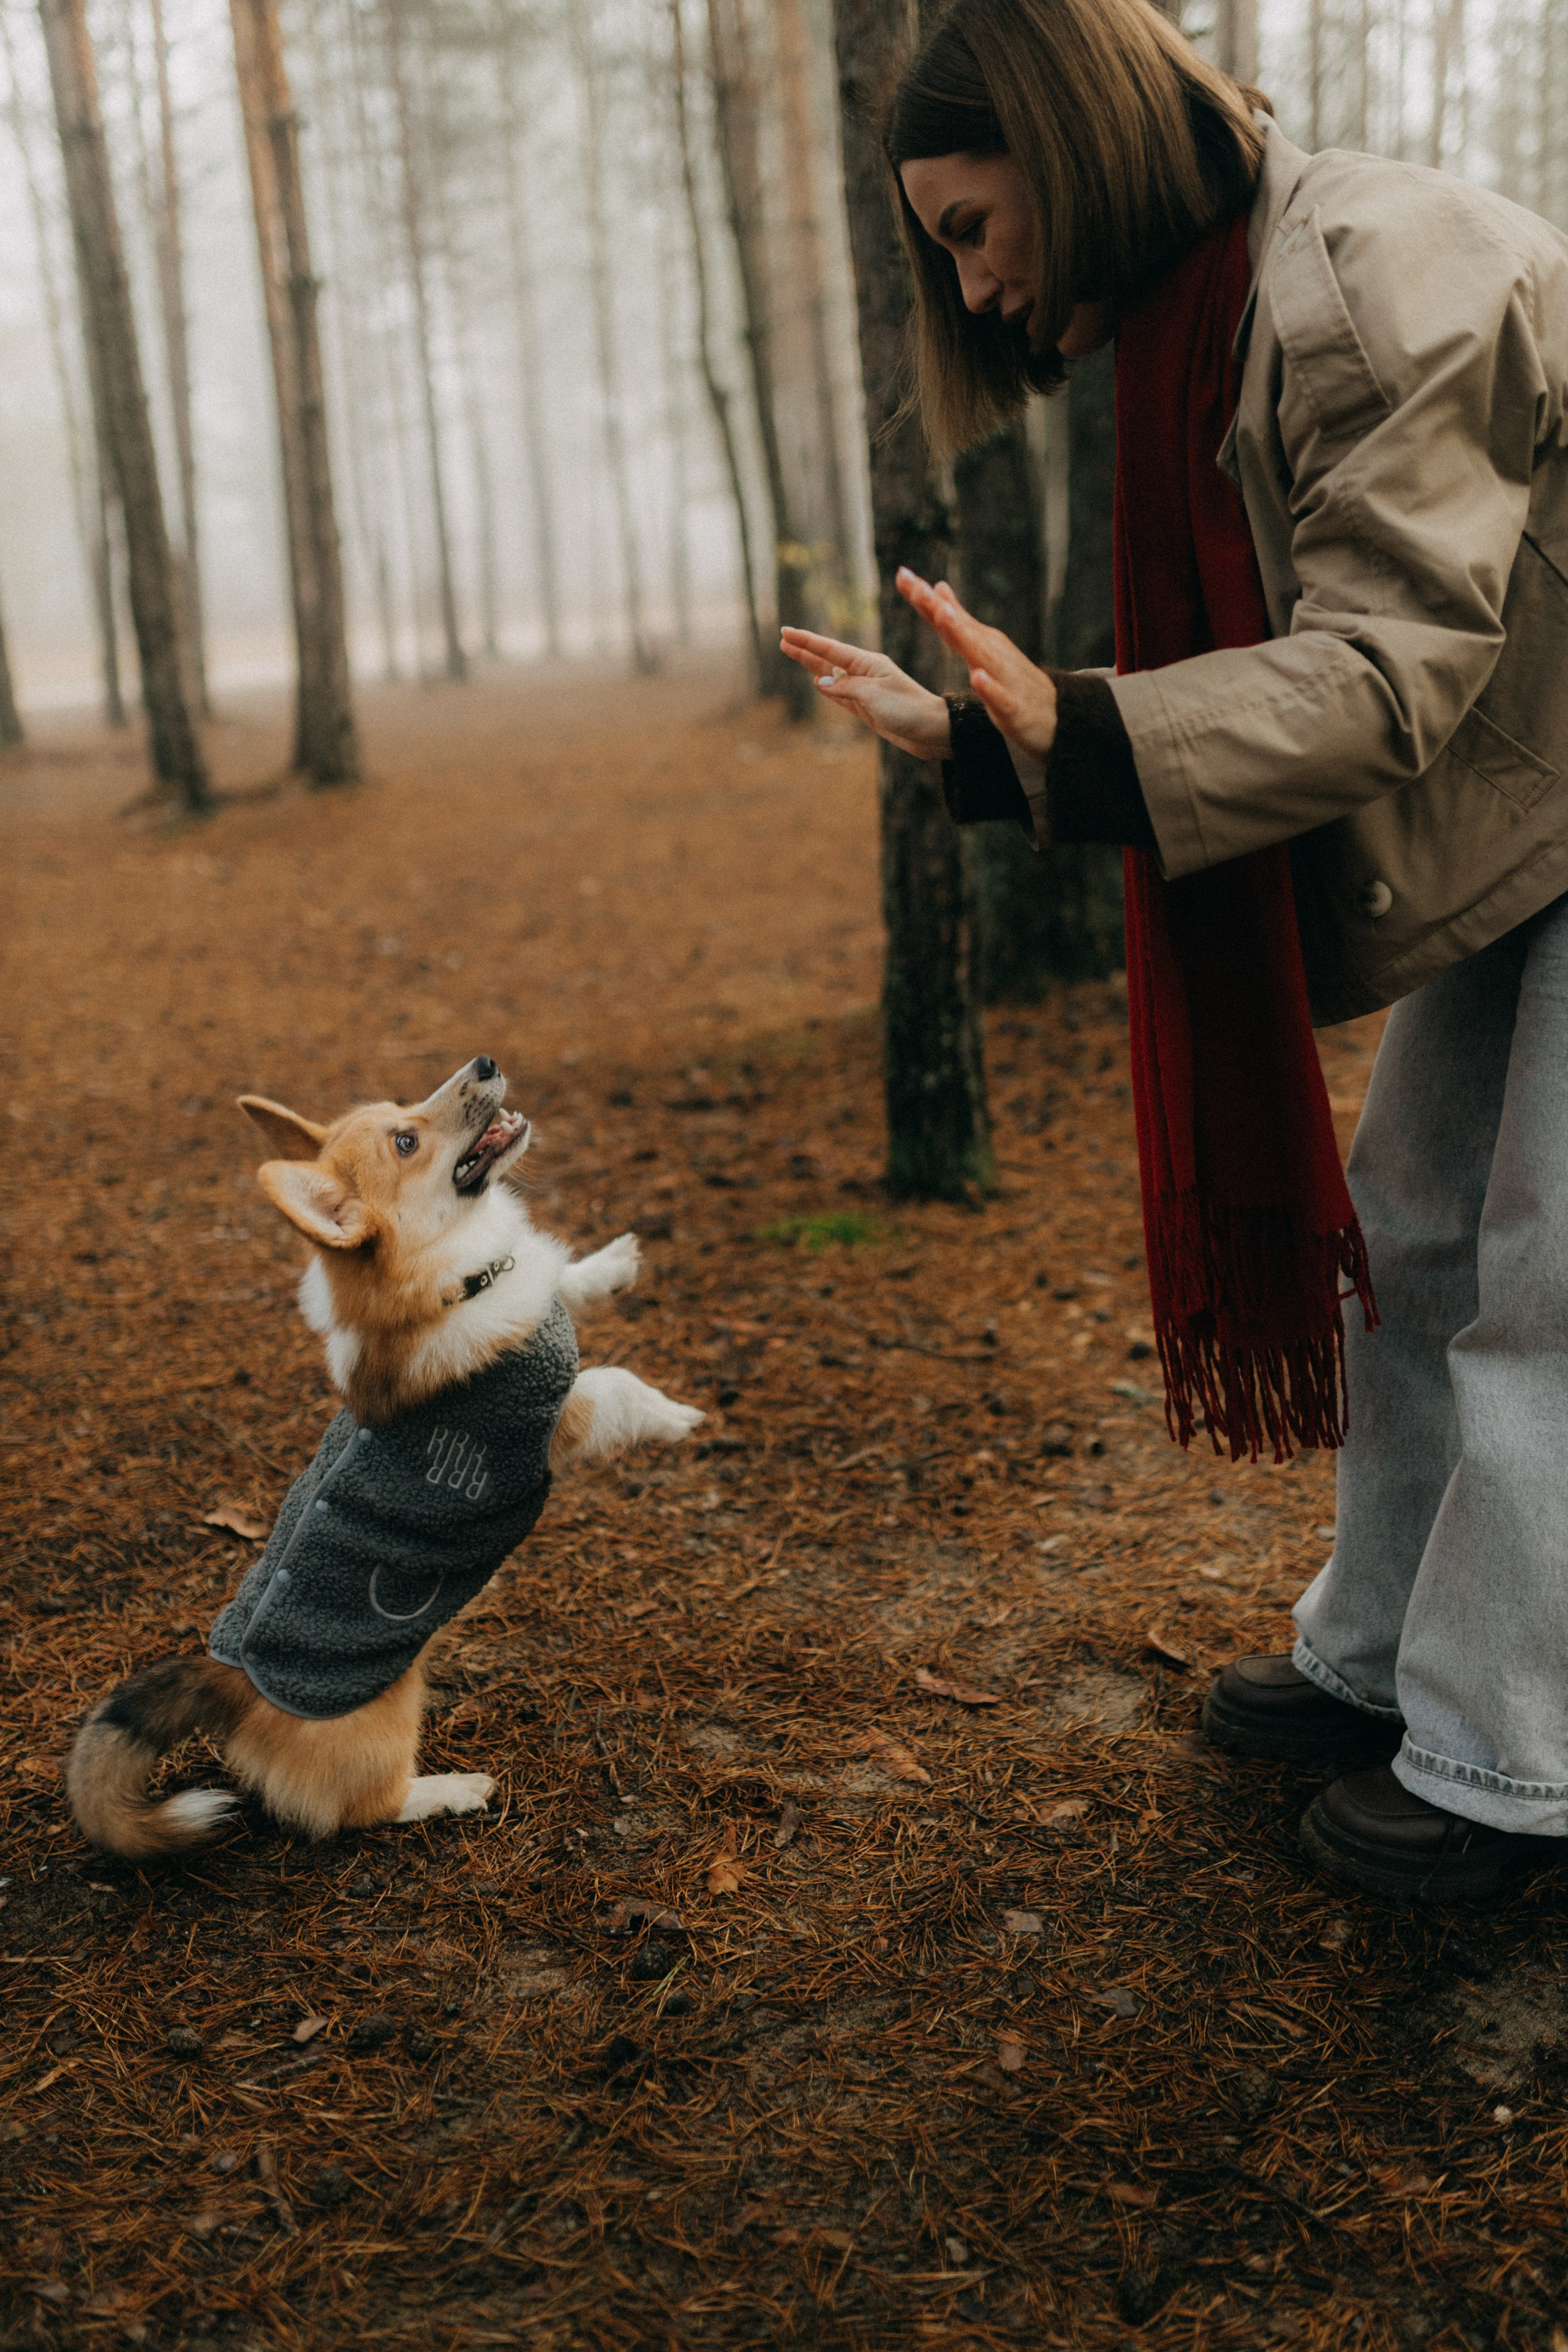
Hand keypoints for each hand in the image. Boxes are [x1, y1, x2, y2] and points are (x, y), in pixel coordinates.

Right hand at [779, 627, 950, 759]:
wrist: (932, 731)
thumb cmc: (907, 709)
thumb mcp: (873, 695)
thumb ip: (845, 687)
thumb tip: (819, 682)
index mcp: (869, 663)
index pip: (830, 650)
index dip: (807, 641)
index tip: (786, 632)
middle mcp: (865, 673)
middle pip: (828, 659)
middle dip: (805, 649)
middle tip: (783, 639)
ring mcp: (865, 691)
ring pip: (831, 675)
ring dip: (812, 665)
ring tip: (793, 653)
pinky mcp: (867, 708)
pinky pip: (840, 694)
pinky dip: (826, 687)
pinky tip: (816, 681)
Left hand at [897, 568, 1058, 762]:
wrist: (1056, 718)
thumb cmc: (1013, 684)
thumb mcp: (982, 649)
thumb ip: (959, 620)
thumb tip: (937, 587)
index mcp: (981, 642)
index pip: (947, 617)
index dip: (924, 598)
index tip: (901, 575)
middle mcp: (993, 653)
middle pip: (961, 629)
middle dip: (938, 609)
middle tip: (916, 587)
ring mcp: (1005, 680)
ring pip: (982, 656)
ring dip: (963, 635)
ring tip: (943, 616)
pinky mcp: (1015, 709)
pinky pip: (1001, 698)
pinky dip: (989, 687)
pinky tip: (977, 677)